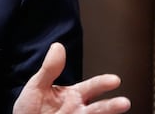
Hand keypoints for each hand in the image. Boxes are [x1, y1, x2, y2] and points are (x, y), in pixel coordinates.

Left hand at [13, 42, 130, 113]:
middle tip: (124, 102)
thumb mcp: (37, 85)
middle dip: (111, 106)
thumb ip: (50, 69)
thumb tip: (58, 46)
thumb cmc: (30, 107)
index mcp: (73, 95)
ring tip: (121, 107)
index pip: (92, 87)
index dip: (102, 83)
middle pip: (99, 108)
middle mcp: (79, 110)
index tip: (115, 80)